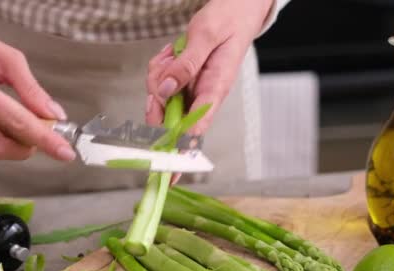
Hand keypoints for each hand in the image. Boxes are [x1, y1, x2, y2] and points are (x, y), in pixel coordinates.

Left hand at [145, 0, 273, 135]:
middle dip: (157, 96)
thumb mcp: (206, 36)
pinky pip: (162, 83)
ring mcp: (193, 89)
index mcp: (215, 89)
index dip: (174, 135)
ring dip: (158, 77)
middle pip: (171, 116)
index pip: (195, 127)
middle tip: (161, 70)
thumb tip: (167, 90)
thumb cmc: (229, 21)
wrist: (236, 11)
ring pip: (162, 98)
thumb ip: (186, 64)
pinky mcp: (185, 81)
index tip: (157, 125)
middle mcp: (203, 94)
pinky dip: (160, 69)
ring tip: (171, 55)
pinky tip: (171, 55)